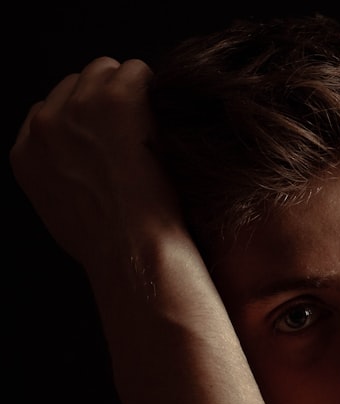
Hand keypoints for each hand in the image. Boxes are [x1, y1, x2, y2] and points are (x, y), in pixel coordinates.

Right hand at [10, 57, 182, 275]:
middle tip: (136, 129)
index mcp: (26, 151)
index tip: (109, 136)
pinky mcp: (117, 98)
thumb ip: (60, 176)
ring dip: (131, 90)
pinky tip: (165, 120)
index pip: (49, 110)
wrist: (132, 248)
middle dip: (105, 100)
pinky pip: (137, 71)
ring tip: (152, 127)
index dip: (85, 120)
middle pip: (77, 83)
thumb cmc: (111, 244)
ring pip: (106, 71)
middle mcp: (46, 123)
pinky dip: (154, 90)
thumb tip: (80, 165)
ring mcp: (79, 107)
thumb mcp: (63, 212)